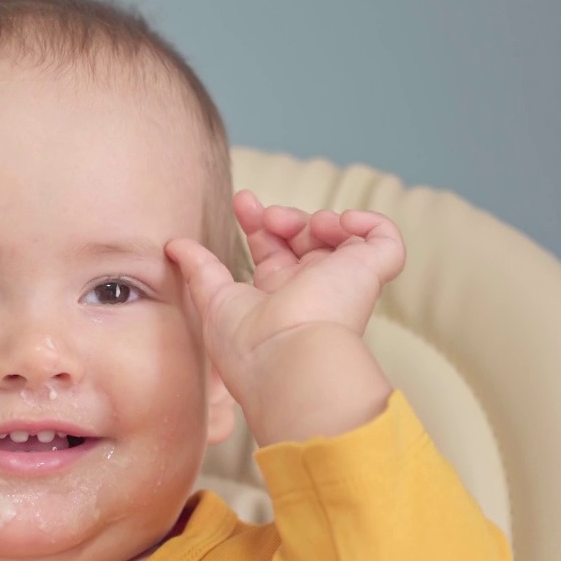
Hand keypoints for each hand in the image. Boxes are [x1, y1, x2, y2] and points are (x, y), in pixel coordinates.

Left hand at [165, 190, 404, 436]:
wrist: (287, 360)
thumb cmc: (248, 345)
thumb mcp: (213, 300)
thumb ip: (199, 269)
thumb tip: (174, 246)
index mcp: (279, 298)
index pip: (273, 250)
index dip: (258, 222)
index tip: (242, 200)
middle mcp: (314, 290)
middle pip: (304, 237)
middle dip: (283, 216)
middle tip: (268, 217)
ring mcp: (344, 282)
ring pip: (339, 234)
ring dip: (314, 218)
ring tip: (297, 227)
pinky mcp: (370, 273)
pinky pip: (385, 239)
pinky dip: (367, 221)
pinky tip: (340, 223)